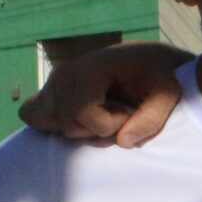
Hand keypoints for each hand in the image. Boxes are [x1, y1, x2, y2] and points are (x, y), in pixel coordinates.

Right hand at [17, 41, 185, 145]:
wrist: (147, 60)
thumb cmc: (158, 76)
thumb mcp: (167, 95)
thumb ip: (151, 119)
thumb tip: (123, 140)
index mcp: (92, 67)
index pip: (83, 112)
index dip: (108, 124)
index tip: (128, 114)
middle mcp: (66, 72)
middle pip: (67, 122)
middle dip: (95, 129)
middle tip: (118, 115)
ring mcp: (55, 80)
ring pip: (50, 121)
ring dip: (79, 128)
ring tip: (103, 114)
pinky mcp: (51, 89)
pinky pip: (34, 114)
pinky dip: (56, 122)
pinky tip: (80, 117)